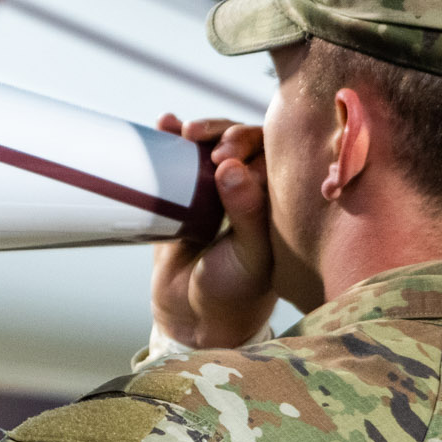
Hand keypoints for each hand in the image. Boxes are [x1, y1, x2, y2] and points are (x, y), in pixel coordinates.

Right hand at [150, 114, 276, 348]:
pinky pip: (181, 160)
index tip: (228, 155)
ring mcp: (216, 189)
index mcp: (277, 201)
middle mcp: (250, 188)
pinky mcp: (185, 194)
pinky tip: (164, 124)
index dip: (253, 144)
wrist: (192, 316)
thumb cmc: (235, 291)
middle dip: (226, 134)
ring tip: (184, 132)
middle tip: (211, 149)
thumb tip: (231, 168)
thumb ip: (247, 213)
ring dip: (201, 131)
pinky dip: (171, 139)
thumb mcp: (249, 257)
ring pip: (213, 144)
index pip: (274, 153)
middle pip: (243, 141)